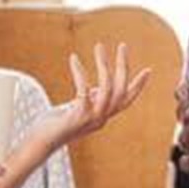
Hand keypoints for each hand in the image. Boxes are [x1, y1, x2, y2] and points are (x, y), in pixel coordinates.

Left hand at [28, 43, 150, 152]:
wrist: (40, 142)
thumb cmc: (55, 124)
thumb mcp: (78, 109)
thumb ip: (90, 100)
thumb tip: (99, 88)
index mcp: (103, 116)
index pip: (127, 100)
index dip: (138, 86)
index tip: (148, 70)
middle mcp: (101, 118)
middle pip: (121, 90)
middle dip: (123, 66)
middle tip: (122, 45)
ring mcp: (91, 118)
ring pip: (107, 88)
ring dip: (104, 64)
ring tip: (99, 46)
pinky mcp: (77, 116)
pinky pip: (83, 90)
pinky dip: (80, 72)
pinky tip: (74, 59)